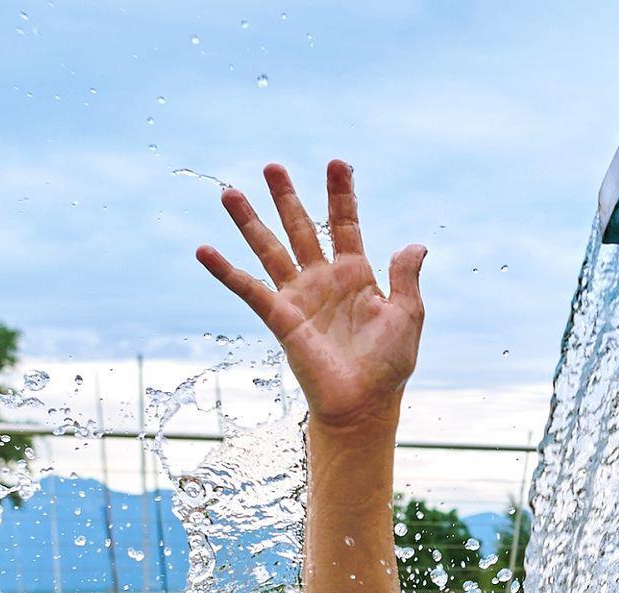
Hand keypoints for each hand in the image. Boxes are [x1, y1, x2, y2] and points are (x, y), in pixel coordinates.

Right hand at [197, 161, 425, 429]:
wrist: (364, 403)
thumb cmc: (388, 365)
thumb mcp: (408, 315)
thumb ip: (406, 278)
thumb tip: (414, 244)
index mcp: (356, 274)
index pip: (344, 224)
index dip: (341, 194)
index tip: (336, 163)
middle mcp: (323, 280)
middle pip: (300, 228)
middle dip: (286, 197)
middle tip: (272, 166)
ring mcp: (298, 297)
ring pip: (269, 249)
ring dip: (249, 221)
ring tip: (229, 192)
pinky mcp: (280, 318)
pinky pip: (248, 288)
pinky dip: (225, 270)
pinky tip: (204, 250)